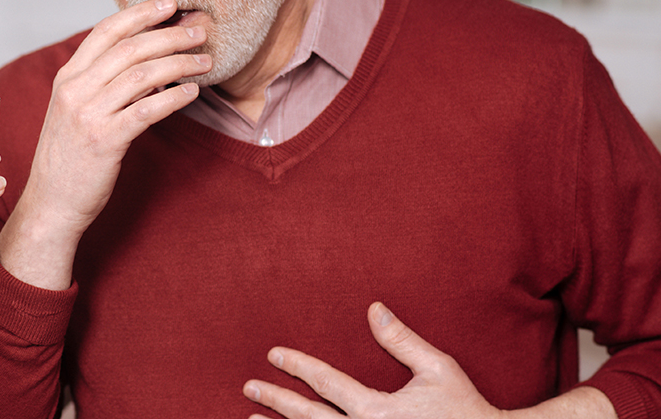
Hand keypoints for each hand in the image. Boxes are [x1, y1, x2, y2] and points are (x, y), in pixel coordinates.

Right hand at [0, 0, 210, 288]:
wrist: (51, 204)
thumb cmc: (69, 158)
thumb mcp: (74, 112)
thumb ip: (100, 84)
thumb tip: (144, 62)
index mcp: (67, 78)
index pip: (106, 31)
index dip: (139, 13)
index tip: (169, 4)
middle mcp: (75, 90)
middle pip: (130, 48)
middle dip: (169, 35)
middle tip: (199, 31)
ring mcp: (88, 114)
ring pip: (142, 74)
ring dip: (179, 63)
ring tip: (205, 61)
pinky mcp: (105, 140)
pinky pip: (147, 109)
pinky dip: (174, 97)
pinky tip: (192, 93)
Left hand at [243, 302, 502, 418]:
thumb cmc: (466, 410)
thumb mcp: (439, 369)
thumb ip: (402, 340)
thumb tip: (374, 307)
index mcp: (378, 410)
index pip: (326, 383)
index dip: (297, 366)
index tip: (273, 354)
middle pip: (309, 417)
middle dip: (276, 401)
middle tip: (248, 387)